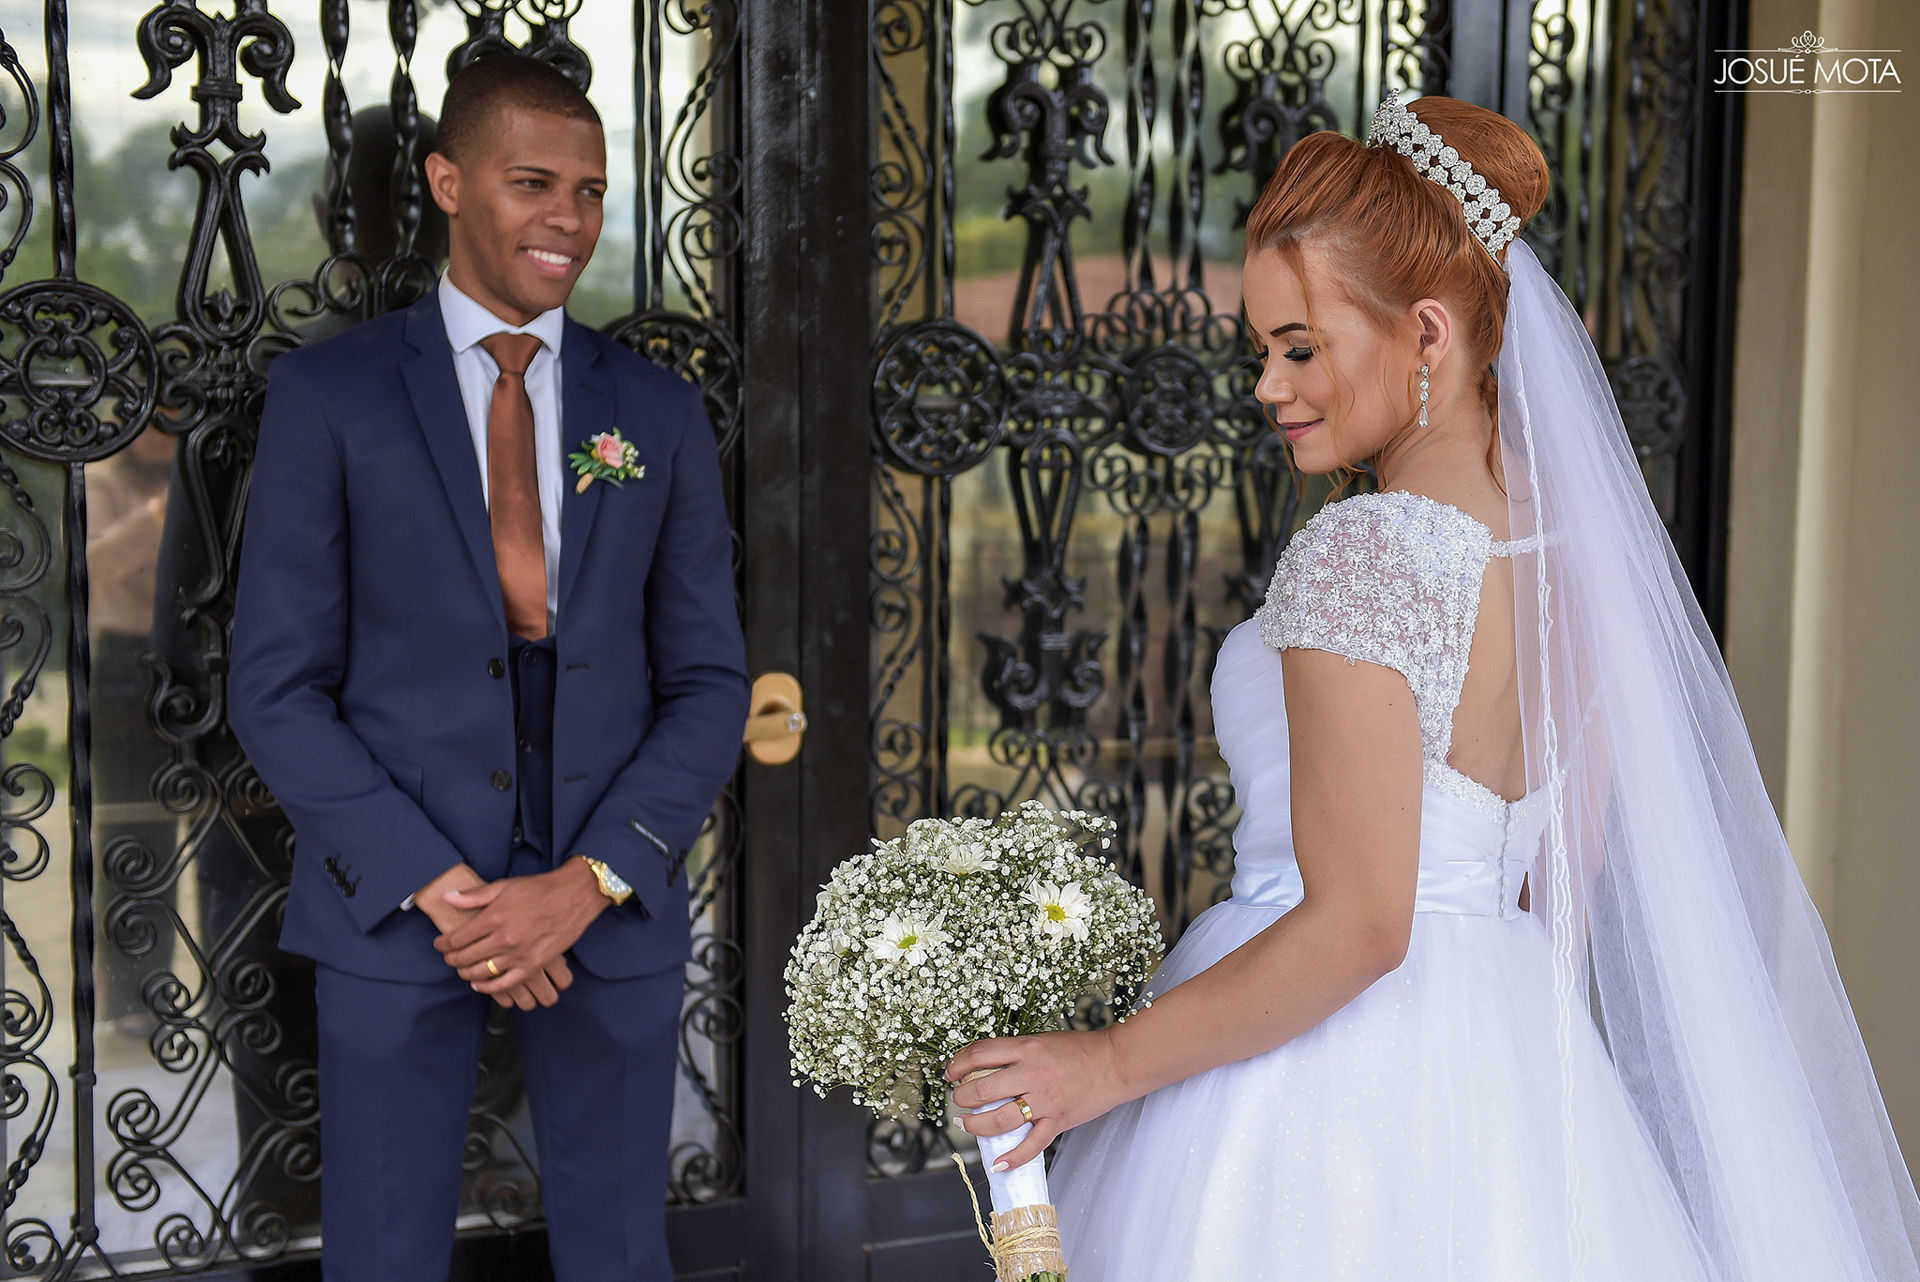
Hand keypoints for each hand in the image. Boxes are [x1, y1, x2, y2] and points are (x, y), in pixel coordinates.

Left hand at [414, 863, 573, 1009]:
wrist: (573, 895)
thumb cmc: (539, 889)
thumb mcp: (504, 886)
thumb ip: (474, 896)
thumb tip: (448, 897)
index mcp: (494, 917)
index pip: (456, 939)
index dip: (443, 944)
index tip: (440, 944)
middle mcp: (503, 938)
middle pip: (465, 957)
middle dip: (451, 959)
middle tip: (448, 956)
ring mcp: (519, 954)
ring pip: (480, 972)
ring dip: (465, 973)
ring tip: (462, 968)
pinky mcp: (533, 965)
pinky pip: (504, 984)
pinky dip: (487, 987)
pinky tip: (479, 984)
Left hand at [945, 1029, 1130, 1172]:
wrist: (1114, 1063)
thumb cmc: (1077, 1050)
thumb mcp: (1040, 1041)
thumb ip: (1014, 1054)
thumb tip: (982, 1067)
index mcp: (1025, 1049)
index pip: (979, 1054)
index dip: (957, 1064)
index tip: (950, 1073)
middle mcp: (1031, 1074)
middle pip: (982, 1090)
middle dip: (961, 1098)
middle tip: (958, 1101)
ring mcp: (1045, 1100)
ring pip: (999, 1120)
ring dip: (976, 1126)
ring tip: (967, 1125)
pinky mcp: (1058, 1121)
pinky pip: (1032, 1145)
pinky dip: (1013, 1158)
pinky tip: (998, 1164)